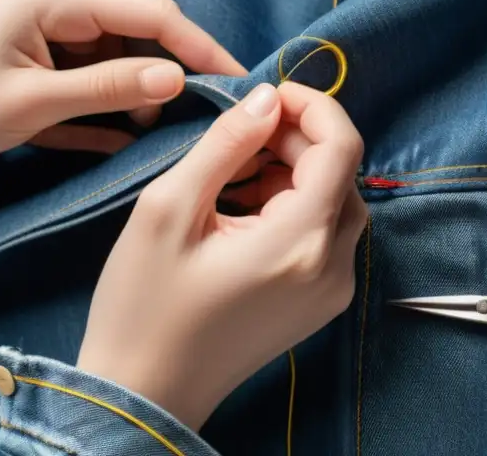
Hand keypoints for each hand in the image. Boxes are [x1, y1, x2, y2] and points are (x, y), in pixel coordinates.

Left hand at [0, 0, 245, 161]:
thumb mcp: (32, 104)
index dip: (199, 46)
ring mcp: (46, 14)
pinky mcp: (39, 38)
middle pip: (135, 30)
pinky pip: (91, 63)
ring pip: (117, 51)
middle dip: (163, 74)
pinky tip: (121, 130)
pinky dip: (106, 94)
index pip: (150, 13)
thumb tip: (179, 80)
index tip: (238, 79)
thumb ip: (110, 88)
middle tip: (185, 120)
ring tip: (138, 130)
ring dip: (133, 90)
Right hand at [77, 82, 367, 430]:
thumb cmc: (143, 305)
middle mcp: (334, 266)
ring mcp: (334, 289)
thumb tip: (267, 99)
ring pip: (338, 201)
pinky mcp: (324, 302)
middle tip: (241, 136)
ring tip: (237, 174)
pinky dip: (298, 205)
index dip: (314, 107)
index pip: (343, 147)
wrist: (148, 392)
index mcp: (301, 242)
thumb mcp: (168, 209)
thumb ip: (226, 144)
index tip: (271, 95)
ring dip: (297, 172)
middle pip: (342, 172)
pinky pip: (328, 233)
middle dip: (297, 140)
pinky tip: (249, 207)